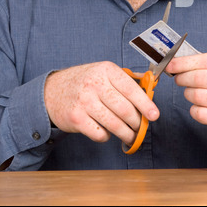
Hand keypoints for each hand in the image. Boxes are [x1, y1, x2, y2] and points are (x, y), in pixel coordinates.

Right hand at [44, 62, 159, 145]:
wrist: (52, 91)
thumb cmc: (84, 82)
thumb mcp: (103, 72)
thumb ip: (126, 78)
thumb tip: (151, 86)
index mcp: (106, 70)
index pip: (131, 89)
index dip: (145, 104)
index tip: (154, 115)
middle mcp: (94, 84)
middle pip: (125, 109)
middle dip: (137, 122)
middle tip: (141, 127)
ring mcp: (84, 101)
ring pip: (115, 124)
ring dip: (126, 134)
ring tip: (130, 136)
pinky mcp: (76, 118)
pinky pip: (100, 134)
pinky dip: (107, 136)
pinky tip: (107, 131)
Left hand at [167, 51, 206, 134]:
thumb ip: (196, 62)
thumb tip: (171, 63)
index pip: (202, 61)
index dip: (182, 63)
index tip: (169, 65)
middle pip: (197, 78)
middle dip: (182, 78)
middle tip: (179, 79)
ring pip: (196, 96)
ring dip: (188, 94)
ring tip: (191, 92)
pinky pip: (199, 113)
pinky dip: (193, 109)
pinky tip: (199, 106)